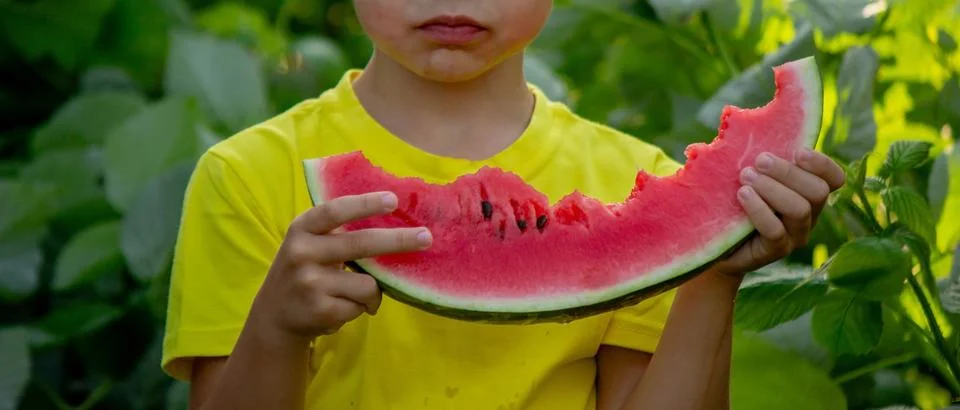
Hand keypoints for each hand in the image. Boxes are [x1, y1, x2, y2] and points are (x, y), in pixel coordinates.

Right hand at [249, 191, 431, 344]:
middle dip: (399, 240)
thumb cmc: (305, 270)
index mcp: (302, 229)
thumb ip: (338, 232)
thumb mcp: (309, 242)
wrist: (274, 316)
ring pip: (368, 285)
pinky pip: (361, 306)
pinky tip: (339, 307)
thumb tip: (395, 223)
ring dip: (372, 293)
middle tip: (426, 237)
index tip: (393, 200)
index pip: (335, 211)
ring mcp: (309, 283)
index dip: (365, 204)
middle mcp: (302, 253)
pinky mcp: (320, 311)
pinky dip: (360, 309)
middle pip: (361, 244)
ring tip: (353, 294)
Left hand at [712, 148, 844, 279]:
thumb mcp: (748, 174)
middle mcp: (809, 215)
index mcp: (807, 192)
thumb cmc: (731, 200)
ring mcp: (795, 235)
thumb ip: (756, 155)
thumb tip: (739, 115)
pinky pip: (775, 231)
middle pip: (818, 191)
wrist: (715, 242)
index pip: (833, 179)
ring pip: (800, 210)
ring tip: (746, 177)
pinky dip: (759, 210)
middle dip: (789, 172)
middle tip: (760, 160)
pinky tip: (742, 195)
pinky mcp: (776, 251)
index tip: (799, 151)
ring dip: (773, 188)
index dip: (822, 164)